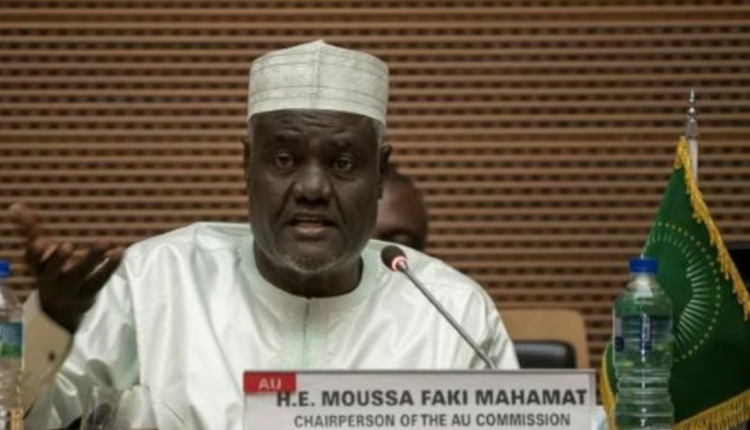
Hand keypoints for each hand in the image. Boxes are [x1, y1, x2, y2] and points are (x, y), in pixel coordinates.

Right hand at [9, 203, 123, 332]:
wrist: (59, 309)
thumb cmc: (49, 272)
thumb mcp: (39, 255)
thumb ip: (31, 230)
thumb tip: (17, 206)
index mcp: (38, 268)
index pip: (32, 261)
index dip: (35, 252)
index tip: (42, 241)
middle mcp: (52, 280)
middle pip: (54, 271)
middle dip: (59, 260)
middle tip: (68, 246)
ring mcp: (71, 289)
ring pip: (82, 274)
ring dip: (93, 257)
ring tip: (107, 241)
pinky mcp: (88, 294)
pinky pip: (100, 280)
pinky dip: (110, 265)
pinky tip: (119, 251)